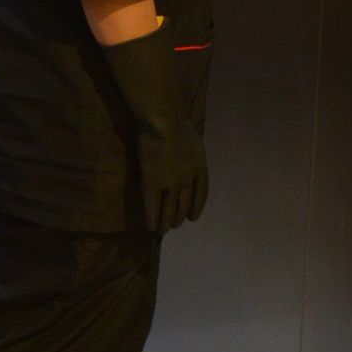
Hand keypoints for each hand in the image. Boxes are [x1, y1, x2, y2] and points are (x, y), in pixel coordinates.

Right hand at [135, 118, 209, 234]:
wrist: (163, 121)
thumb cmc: (177, 124)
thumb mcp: (194, 140)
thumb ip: (193, 153)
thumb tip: (190, 158)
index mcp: (200, 167)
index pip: (201, 194)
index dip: (197, 207)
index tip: (193, 218)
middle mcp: (188, 179)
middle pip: (185, 203)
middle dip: (180, 217)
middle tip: (176, 225)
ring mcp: (170, 182)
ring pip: (169, 208)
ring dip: (167, 221)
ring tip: (163, 230)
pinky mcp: (152, 182)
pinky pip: (152, 204)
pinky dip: (152, 217)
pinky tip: (150, 226)